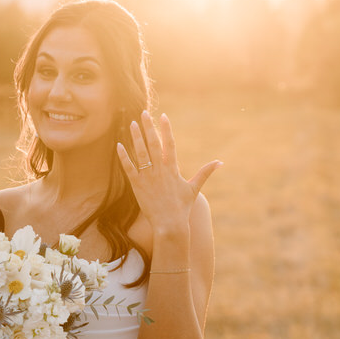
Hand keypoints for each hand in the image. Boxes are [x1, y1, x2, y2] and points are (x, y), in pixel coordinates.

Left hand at [116, 111, 220, 231]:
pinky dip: (123, 157)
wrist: (170, 224)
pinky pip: (129, 168)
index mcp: (173, 169)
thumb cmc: (182, 207)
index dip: (166, 129)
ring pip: (140, 152)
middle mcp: (159, 170)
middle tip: (143, 113)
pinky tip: (119, 145)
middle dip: (148, 127)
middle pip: (153, 144)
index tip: (163, 116)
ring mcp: (147, 177)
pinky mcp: (137, 185)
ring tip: (132, 124)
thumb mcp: (194, 188)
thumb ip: (205, 172)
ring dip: (136, 137)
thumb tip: (220, 162)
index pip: (169, 144)